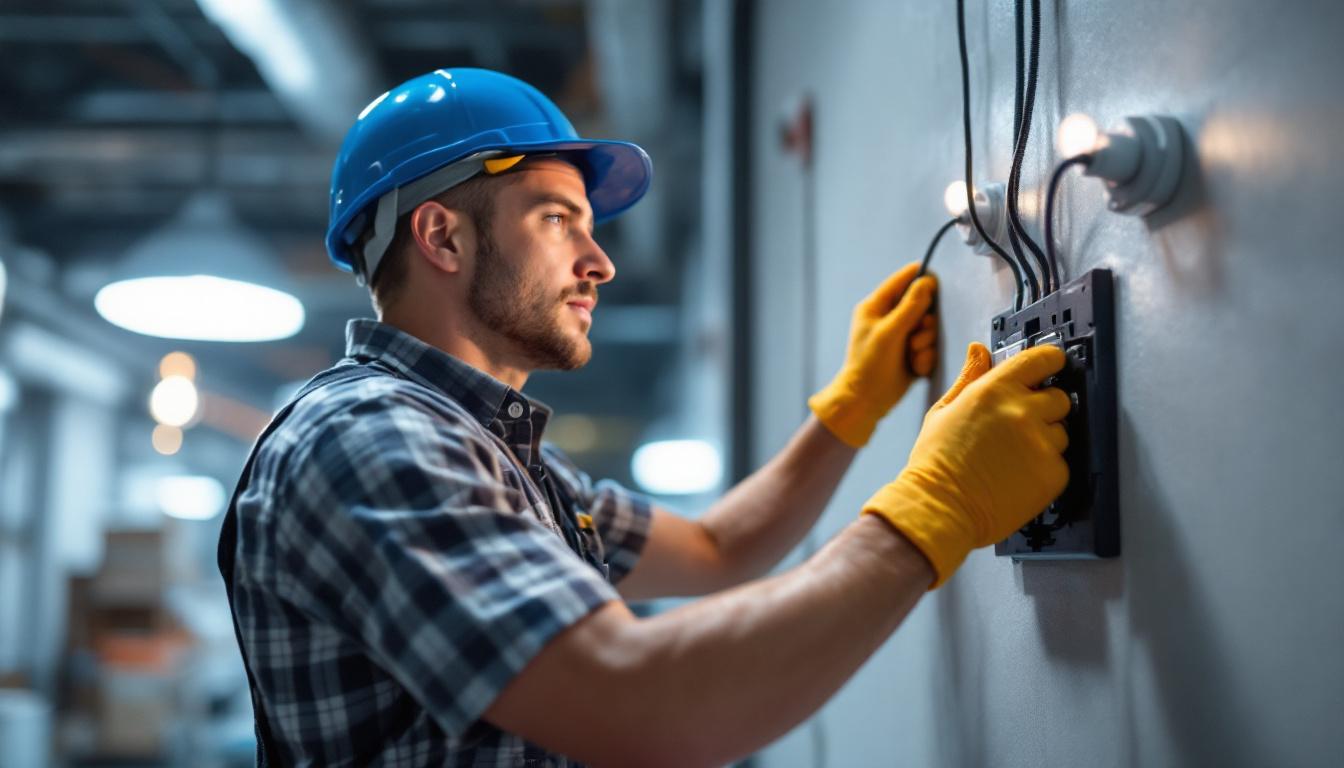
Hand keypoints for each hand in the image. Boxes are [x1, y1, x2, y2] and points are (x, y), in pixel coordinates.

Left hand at [808, 263, 937, 446]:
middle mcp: (889, 318)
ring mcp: (901, 336)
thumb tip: (927, 281)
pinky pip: (930, 347)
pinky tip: (915, 368)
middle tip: (917, 336)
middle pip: (923, 305)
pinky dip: (925, 358)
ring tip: (913, 355)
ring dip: (925, 343)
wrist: (866, 401)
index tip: (937, 284)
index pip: (902, 280)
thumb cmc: (870, 364)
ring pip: (929, 328)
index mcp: (876, 306)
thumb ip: (910, 306)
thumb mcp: (889, 332)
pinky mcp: (912, 353)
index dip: (921, 279)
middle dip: (925, 323)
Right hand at [861, 342, 1071, 586]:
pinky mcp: (1053, 473)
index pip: (1042, 359)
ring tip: (1012, 458)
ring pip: (1061, 433)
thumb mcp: (944, 411)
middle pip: (1059, 398)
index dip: (1049, 361)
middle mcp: (1022, 411)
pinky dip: (1043, 469)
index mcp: (994, 390)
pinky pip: (1060, 463)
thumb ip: (969, 378)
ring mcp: (1040, 443)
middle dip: (1044, 409)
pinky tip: (1016, 476)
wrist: (940, 508)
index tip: (1050, 366)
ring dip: (1044, 441)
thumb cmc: (936, 463)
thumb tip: (979, 350)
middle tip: (1018, 428)